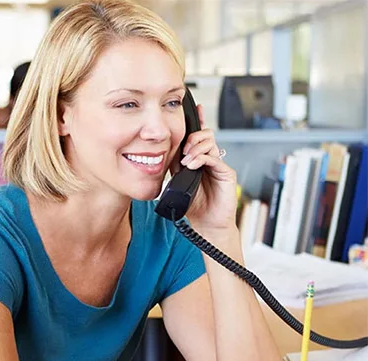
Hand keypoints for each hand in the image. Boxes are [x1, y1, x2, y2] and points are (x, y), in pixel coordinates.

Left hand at [170, 105, 236, 230]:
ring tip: (186, 160)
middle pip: (204, 135)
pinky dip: (202, 158)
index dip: (195, 122)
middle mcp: (209, 160)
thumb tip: (162, 156)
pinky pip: (215, 158)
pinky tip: (192, 165)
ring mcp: (218, 166)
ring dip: (195, 147)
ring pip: (210, 143)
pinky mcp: (227, 173)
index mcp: (198, 160)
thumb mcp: (178, 184)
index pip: (196, 137)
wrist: (207, 224)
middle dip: (192, 137)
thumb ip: (174, 169)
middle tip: (183, 150)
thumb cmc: (194, 207)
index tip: (192, 109)